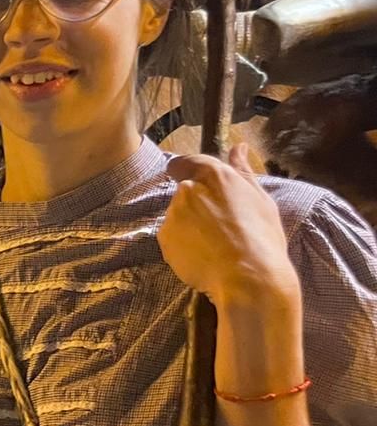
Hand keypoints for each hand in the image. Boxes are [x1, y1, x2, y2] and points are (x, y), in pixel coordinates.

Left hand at [158, 144, 298, 308]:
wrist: (249, 278)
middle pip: (184, 192)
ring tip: (215, 244)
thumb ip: (243, 171)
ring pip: (178, 215)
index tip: (202, 188)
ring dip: (190, 225)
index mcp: (213, 175)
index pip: (185, 163)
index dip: (190, 173)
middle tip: (221, 225)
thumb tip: (238, 147)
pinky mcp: (165, 238)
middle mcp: (187, 190)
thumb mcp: (260, 200)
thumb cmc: (262, 238)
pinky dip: (183, 244)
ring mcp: (173, 214)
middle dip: (197, 204)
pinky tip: (204, 255)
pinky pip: (172, 237)